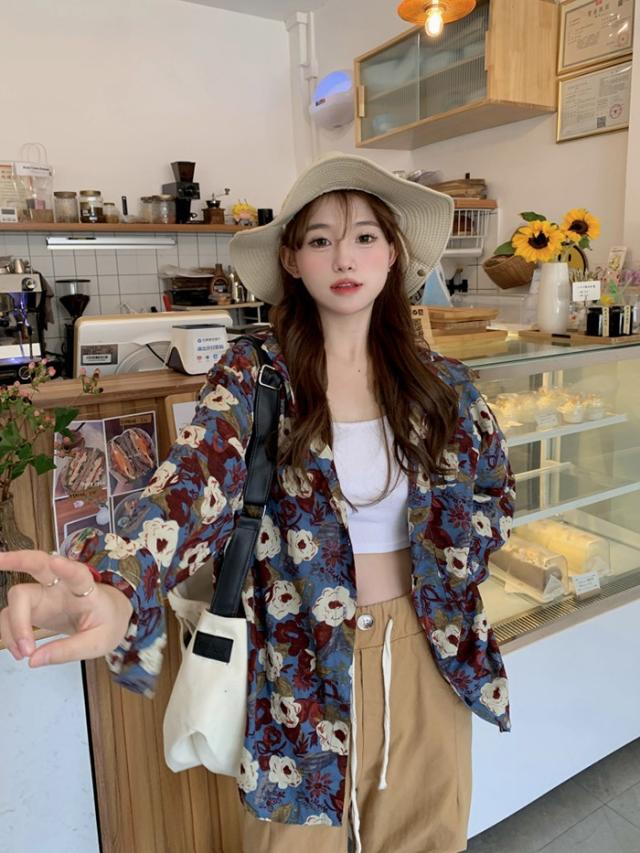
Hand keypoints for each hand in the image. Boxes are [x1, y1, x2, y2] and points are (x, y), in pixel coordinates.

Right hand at [0, 551, 132, 667]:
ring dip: (13, 624)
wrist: (109, 618)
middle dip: (17, 559)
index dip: (66, 568)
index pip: (77, 575)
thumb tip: (33, 660)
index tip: (55, 562)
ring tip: (23, 653)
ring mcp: (45, 593)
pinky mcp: (33, 605)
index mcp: (86, 590)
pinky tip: (20, 650)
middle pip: (38, 564)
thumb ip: (68, 651)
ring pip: (18, 594)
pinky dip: (10, 633)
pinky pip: (12, 614)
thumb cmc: (105, 624)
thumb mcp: (97, 643)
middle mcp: (62, 585)